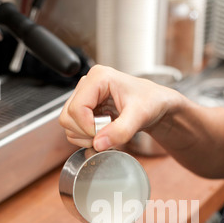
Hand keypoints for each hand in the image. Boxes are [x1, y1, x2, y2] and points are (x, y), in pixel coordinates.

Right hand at [59, 64, 176, 151]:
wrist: (156, 105)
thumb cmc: (151, 102)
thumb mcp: (139, 116)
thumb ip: (121, 130)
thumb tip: (99, 144)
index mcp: (98, 78)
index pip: (76, 109)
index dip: (88, 127)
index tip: (106, 132)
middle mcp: (87, 85)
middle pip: (67, 117)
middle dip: (86, 132)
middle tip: (109, 132)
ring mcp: (84, 97)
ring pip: (68, 124)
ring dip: (85, 136)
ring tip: (107, 131)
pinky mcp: (84, 108)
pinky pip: (73, 128)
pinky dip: (85, 137)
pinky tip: (103, 131)